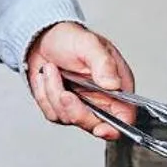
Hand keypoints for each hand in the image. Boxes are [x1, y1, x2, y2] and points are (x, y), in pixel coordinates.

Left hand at [23, 23, 136, 140]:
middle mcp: (102, 98)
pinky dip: (44, 94)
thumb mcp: (88, 44)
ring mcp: (81, 105)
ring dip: (54, 94)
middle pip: (94, 124)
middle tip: (64, 92)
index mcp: (117, 85)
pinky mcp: (62, 107)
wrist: (42, 37)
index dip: (115, 127)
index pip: (124, 116)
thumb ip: (103, 63)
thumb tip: (113, 84)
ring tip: (51, 69)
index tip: (100, 129)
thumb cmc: (69, 38)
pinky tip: (46, 76)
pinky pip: (52, 114)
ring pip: (68, 118)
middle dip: (75, 109)